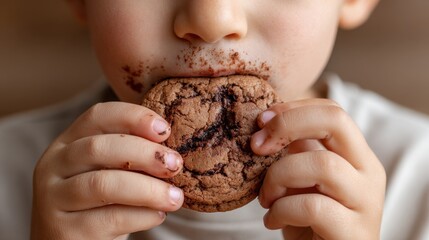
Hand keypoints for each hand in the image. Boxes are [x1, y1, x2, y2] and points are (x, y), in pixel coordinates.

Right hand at [31, 102, 183, 239]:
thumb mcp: (109, 171)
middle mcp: (53, 166)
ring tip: (175, 197)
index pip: (98, 116)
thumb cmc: (100, 203)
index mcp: (67, 143)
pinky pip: (110, 218)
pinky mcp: (65, 231)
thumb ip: (129, 154)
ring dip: (148, 189)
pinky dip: (142, 215)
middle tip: (175, 164)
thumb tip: (171, 143)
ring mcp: (54, 200)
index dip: (133, 117)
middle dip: (144, 153)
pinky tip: (158, 215)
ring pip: (103, 185)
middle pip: (98, 147)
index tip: (165, 130)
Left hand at [251, 99, 385, 239]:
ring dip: (279, 177)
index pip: (332, 110)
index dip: (292, 108)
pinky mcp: (354, 232)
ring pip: (322, 164)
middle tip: (256, 145)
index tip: (261, 122)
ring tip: (265, 197)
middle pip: (336, 121)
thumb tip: (267, 123)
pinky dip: (282, 210)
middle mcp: (368, 172)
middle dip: (288, 124)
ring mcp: (366, 202)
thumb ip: (295, 152)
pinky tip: (273, 220)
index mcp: (356, 155)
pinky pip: (313, 207)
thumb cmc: (309, 220)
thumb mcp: (301, 179)